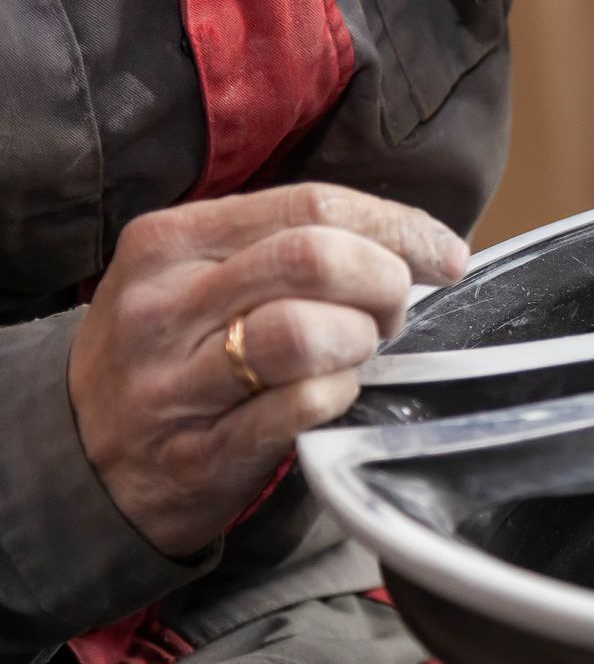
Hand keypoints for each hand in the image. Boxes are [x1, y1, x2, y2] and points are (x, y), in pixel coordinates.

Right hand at [68, 184, 468, 557]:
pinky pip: (299, 408)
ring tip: (357, 352)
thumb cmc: (170, 353)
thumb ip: (283, 246)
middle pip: (315, 259)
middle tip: (392, 311)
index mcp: (171, 241)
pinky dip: (338, 396)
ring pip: (305, 333)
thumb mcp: (195, 276)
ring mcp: (176, 383)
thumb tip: (407, 240)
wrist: (81, 459)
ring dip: (360, 341)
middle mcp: (166, 305)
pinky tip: (333, 394)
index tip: (443, 254)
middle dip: (384, 282)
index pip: (311, 205)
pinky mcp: (200, 452)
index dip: (397, 226)